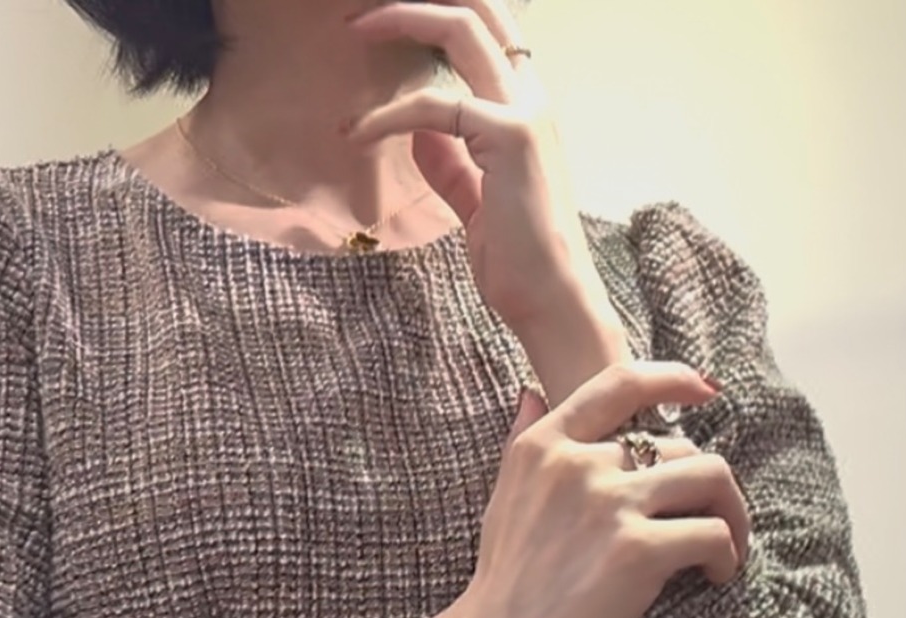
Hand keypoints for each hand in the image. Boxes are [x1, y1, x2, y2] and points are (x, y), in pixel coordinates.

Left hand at [343, 0, 602, 331]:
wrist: (550, 300)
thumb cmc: (519, 263)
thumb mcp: (477, 205)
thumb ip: (451, 165)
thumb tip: (418, 131)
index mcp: (527, 111)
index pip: (490, 35)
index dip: (444, 14)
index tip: (392, 20)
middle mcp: (532, 99)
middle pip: (479, 11)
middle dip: (420, 1)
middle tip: (366, 11)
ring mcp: (525, 113)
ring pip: (462, 30)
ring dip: (403, 19)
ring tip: (355, 31)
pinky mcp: (509, 137)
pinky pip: (433, 108)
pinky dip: (388, 115)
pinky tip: (359, 133)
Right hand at [451, 362, 751, 617]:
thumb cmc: (503, 580)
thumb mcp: (503, 493)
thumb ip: (523, 439)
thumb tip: (530, 393)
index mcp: (547, 444)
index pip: (621, 382)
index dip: (673, 378)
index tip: (704, 389)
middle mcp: (581, 463)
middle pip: (680, 444)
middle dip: (705, 483)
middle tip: (710, 517)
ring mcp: (611, 504)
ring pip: (711, 477)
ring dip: (731, 511)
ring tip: (726, 544)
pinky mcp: (640, 550)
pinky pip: (713, 533)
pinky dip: (727, 554)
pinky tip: (715, 575)